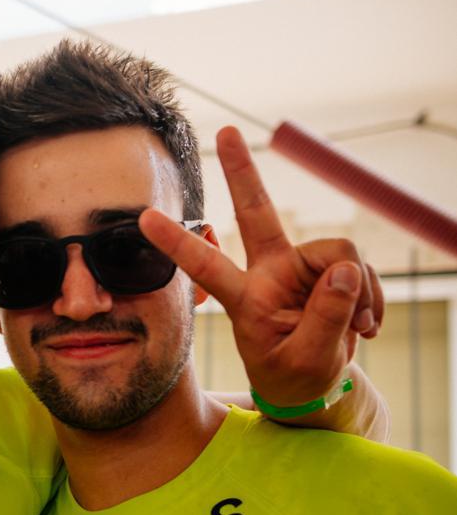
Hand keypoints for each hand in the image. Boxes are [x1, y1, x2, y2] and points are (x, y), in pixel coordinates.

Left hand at [140, 126, 383, 407]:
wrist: (314, 383)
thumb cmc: (296, 377)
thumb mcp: (309, 361)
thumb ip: (326, 319)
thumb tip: (345, 269)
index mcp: (246, 300)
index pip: (206, 267)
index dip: (178, 243)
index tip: (144, 217)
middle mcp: (269, 273)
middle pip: (255, 213)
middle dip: (242, 173)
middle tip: (225, 131)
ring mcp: (299, 266)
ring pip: (341, 254)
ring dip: (360, 295)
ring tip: (358, 329)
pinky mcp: (329, 267)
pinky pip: (359, 269)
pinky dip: (370, 298)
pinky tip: (365, 323)